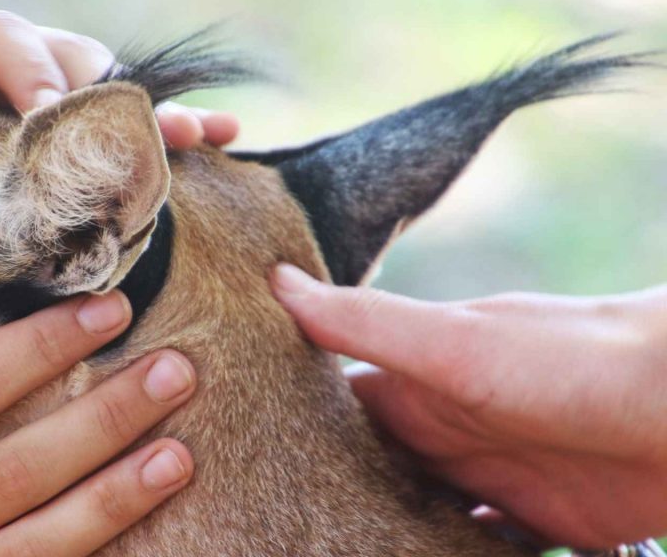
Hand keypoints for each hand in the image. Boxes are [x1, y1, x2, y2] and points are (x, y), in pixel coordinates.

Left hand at [0, 0, 239, 232]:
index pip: (0, 40)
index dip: (32, 73)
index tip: (49, 126)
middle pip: (64, 61)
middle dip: (105, 99)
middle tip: (142, 146)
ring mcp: (23, 103)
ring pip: (96, 95)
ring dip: (147, 117)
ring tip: (199, 139)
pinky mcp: (42, 144)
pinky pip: (105, 131)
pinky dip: (155, 136)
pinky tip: (209, 144)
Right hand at [270, 263, 666, 549]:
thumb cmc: (573, 360)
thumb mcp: (455, 343)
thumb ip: (366, 322)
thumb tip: (274, 280)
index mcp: (418, 386)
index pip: (333, 408)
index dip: (288, 430)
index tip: (236, 459)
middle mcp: (448, 432)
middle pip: (371, 475)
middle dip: (332, 501)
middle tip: (277, 529)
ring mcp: (494, 479)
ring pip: (420, 519)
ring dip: (388, 538)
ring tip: (329, 555)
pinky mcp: (541, 523)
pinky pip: (482, 549)